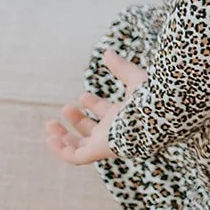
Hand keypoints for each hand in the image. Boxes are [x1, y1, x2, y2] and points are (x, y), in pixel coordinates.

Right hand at [44, 48, 147, 165]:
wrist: (159, 115)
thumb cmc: (153, 98)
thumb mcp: (135, 78)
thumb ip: (121, 67)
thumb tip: (107, 52)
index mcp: (125, 114)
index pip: (106, 113)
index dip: (93, 105)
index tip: (82, 95)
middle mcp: (115, 130)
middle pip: (92, 131)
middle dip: (77, 120)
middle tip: (65, 108)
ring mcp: (106, 142)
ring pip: (82, 145)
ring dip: (65, 137)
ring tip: (50, 124)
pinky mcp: (99, 151)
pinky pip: (76, 157)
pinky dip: (61, 150)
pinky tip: (50, 138)